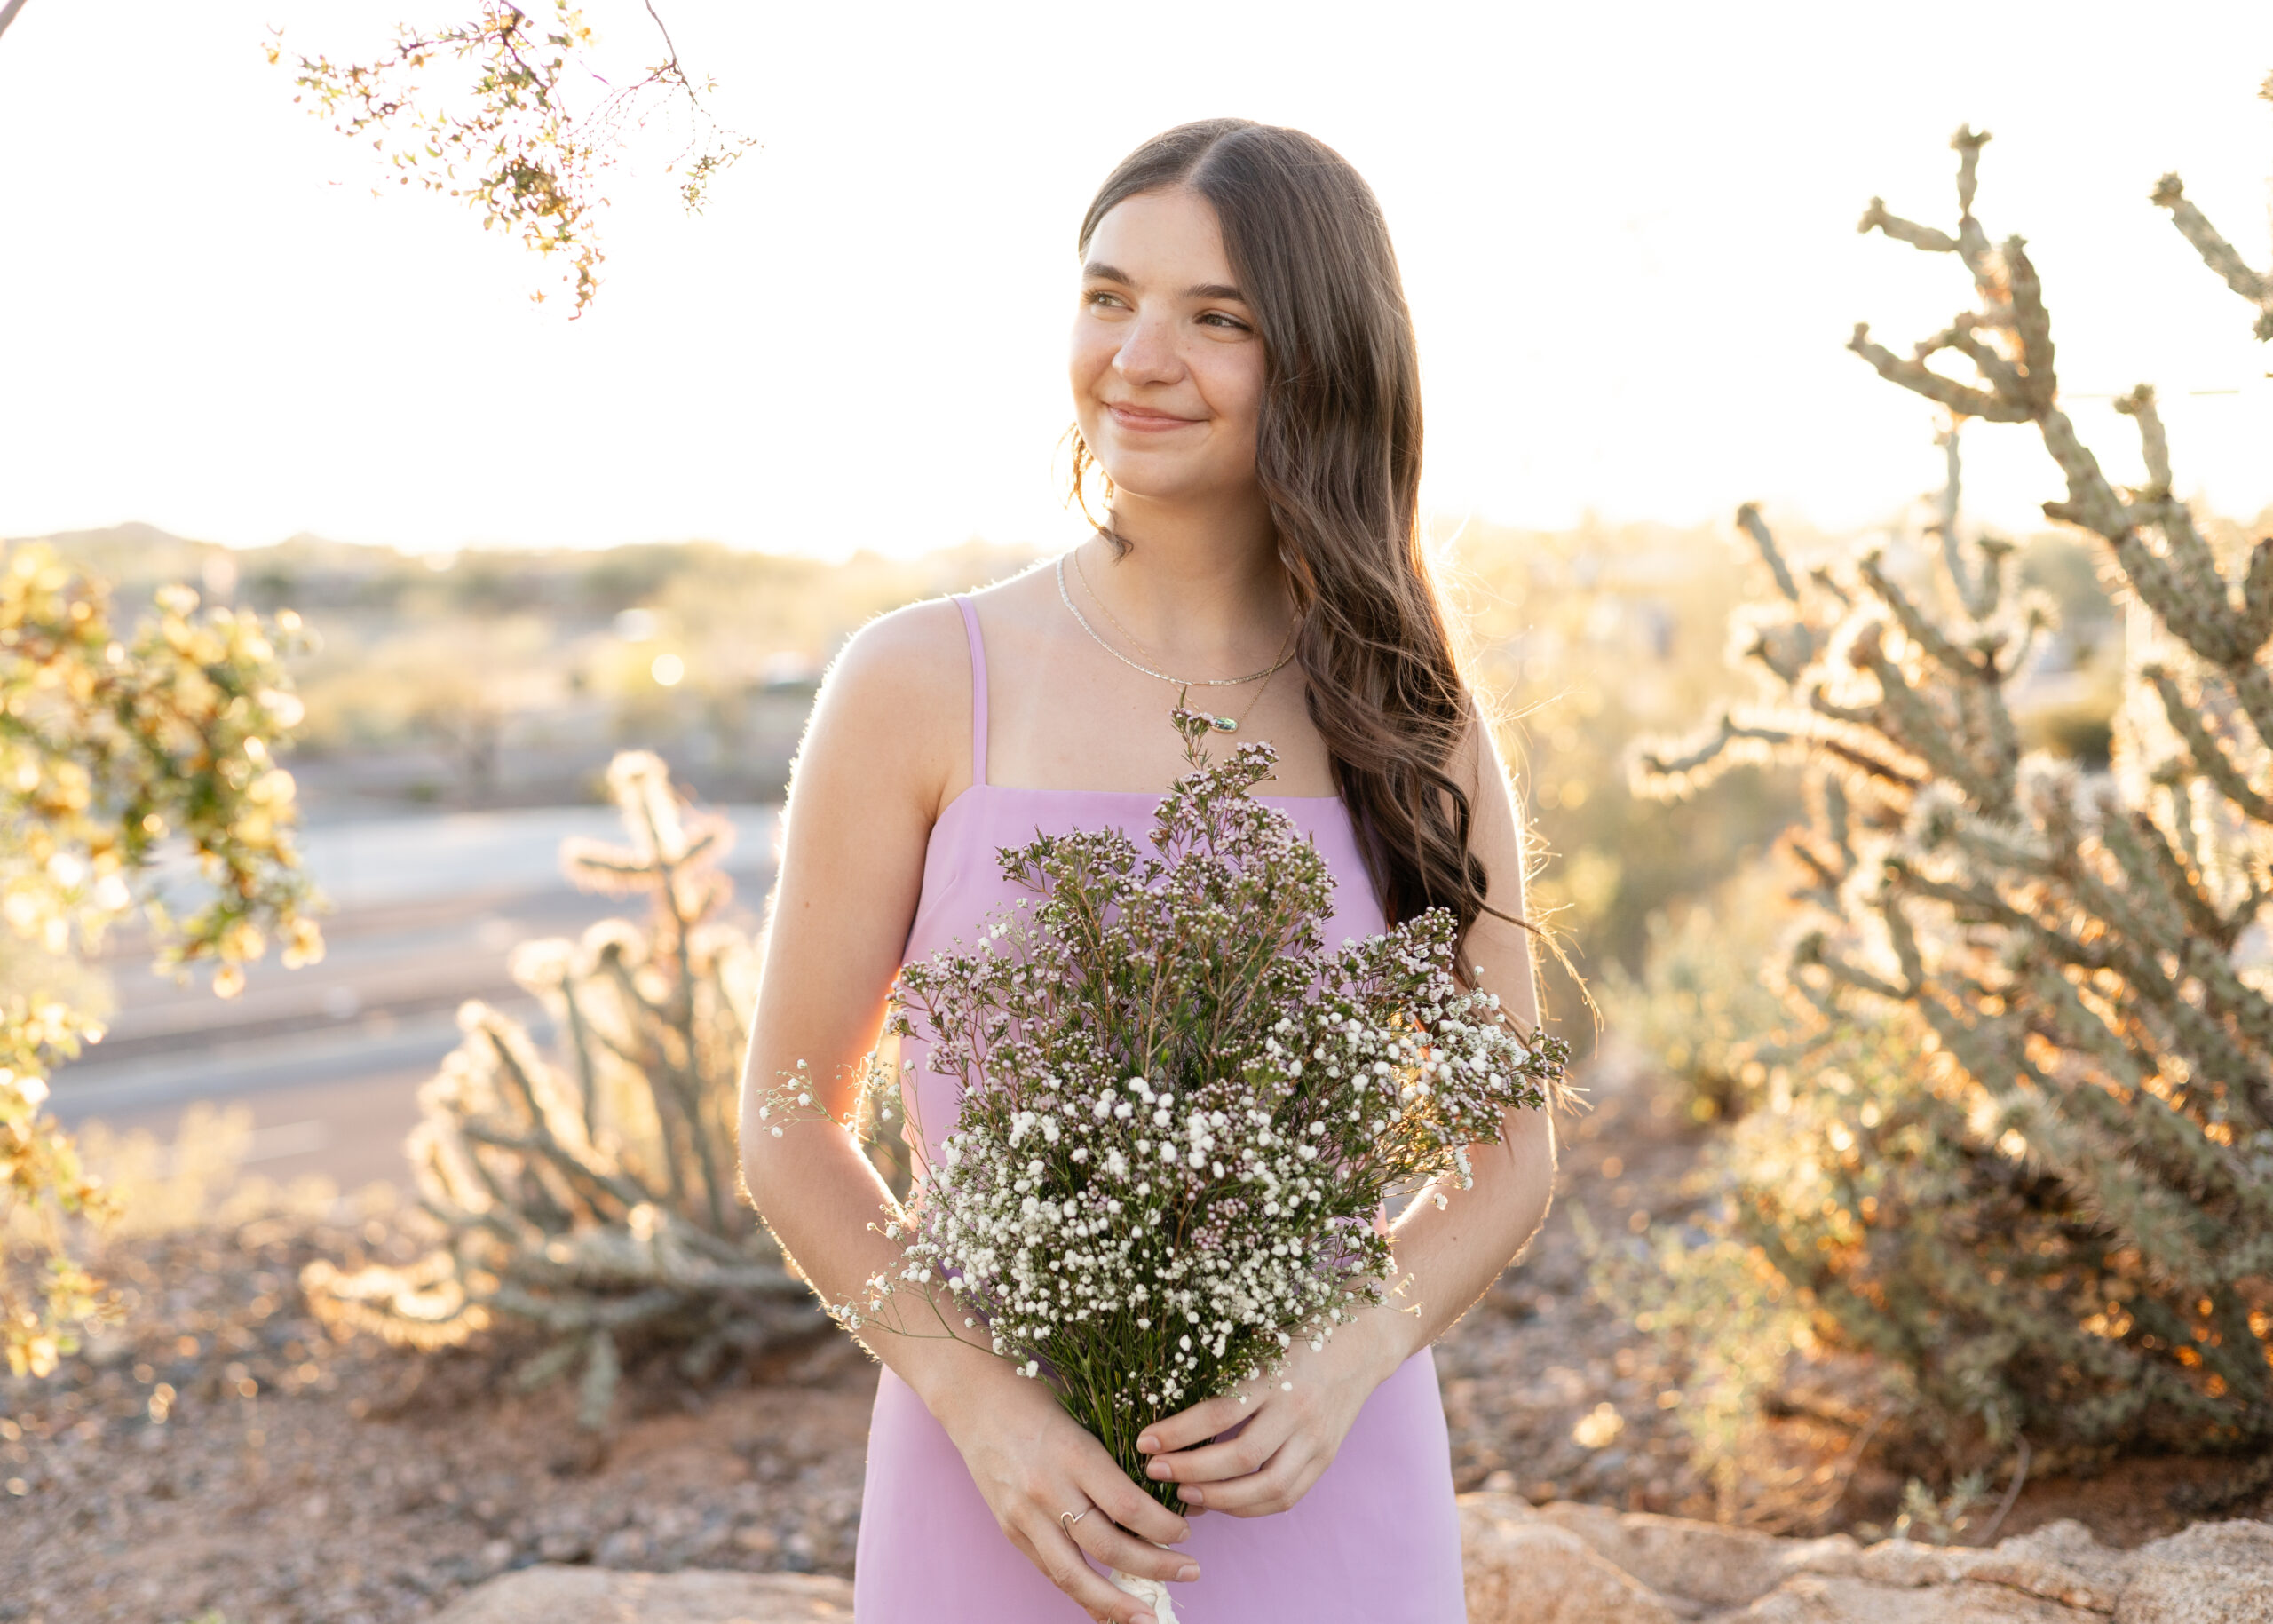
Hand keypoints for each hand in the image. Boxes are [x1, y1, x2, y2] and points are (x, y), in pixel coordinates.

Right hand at [930, 1358, 1200, 1623]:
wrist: (973, 1399)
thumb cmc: (1037, 1397)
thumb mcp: (1083, 1413)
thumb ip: (1114, 1454)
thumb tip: (1163, 1488)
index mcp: (1073, 1453)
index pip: (1128, 1506)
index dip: (1164, 1528)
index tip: (1186, 1532)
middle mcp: (1048, 1489)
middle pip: (1108, 1546)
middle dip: (1155, 1567)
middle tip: (1190, 1572)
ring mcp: (1024, 1515)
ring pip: (1074, 1574)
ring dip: (1116, 1601)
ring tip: (1147, 1615)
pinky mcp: (1009, 1530)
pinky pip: (1050, 1571)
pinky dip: (1081, 1594)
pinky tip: (1106, 1607)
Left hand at [1137, 1307, 1408, 1517]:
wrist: (1364, 1341)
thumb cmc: (1300, 1333)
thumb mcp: (1262, 1341)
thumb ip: (1227, 1374)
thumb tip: (1171, 1410)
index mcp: (1278, 1374)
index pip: (1220, 1412)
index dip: (1178, 1433)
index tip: (1144, 1441)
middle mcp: (1299, 1410)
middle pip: (1240, 1457)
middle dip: (1190, 1471)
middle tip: (1154, 1471)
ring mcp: (1317, 1439)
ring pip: (1264, 1487)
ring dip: (1218, 1497)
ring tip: (1183, 1493)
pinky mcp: (1326, 1458)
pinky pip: (1286, 1496)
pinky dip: (1250, 1507)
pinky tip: (1221, 1502)